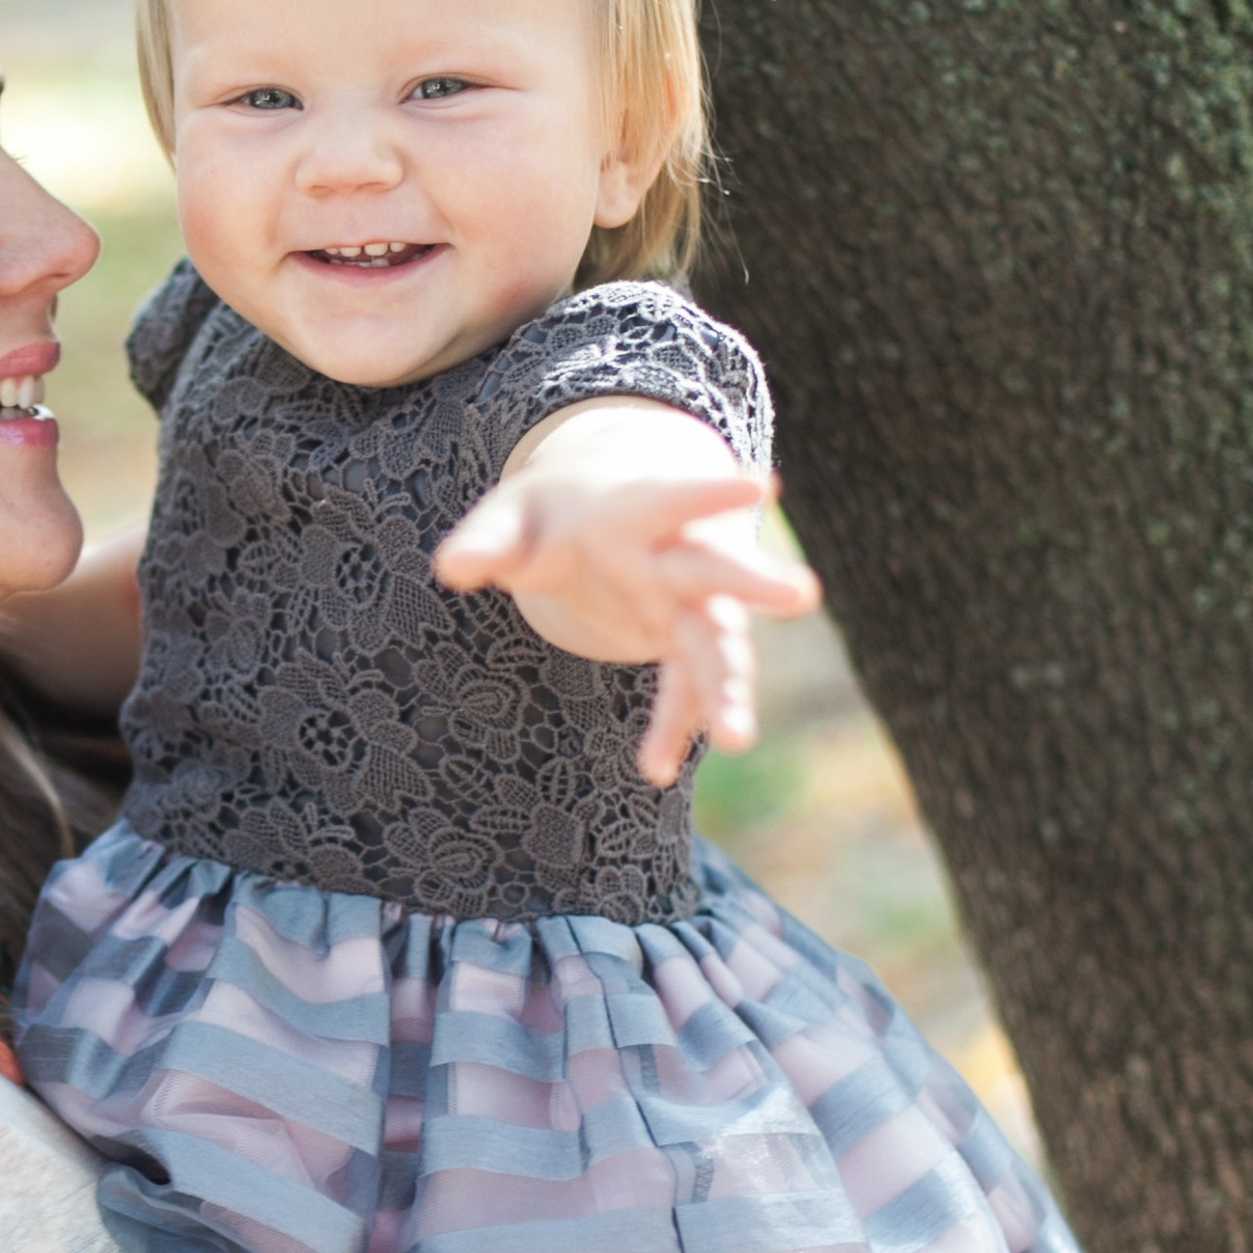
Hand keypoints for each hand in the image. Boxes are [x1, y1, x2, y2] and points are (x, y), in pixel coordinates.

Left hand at [435, 404, 819, 788]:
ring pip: (716, 645)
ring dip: (726, 689)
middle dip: (754, 583)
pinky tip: (656, 769)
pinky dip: (674, 726)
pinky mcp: (680, 643)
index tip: (759, 483)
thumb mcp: (511, 517)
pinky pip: (685, 690)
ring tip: (737, 739)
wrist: (592, 520)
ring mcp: (685, 604)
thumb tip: (450, 567)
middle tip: (802, 595)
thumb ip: (486, 542)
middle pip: (718, 570)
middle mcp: (675, 557)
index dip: (712, 491)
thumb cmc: (548, 514)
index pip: (676, 497)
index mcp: (636, 510)